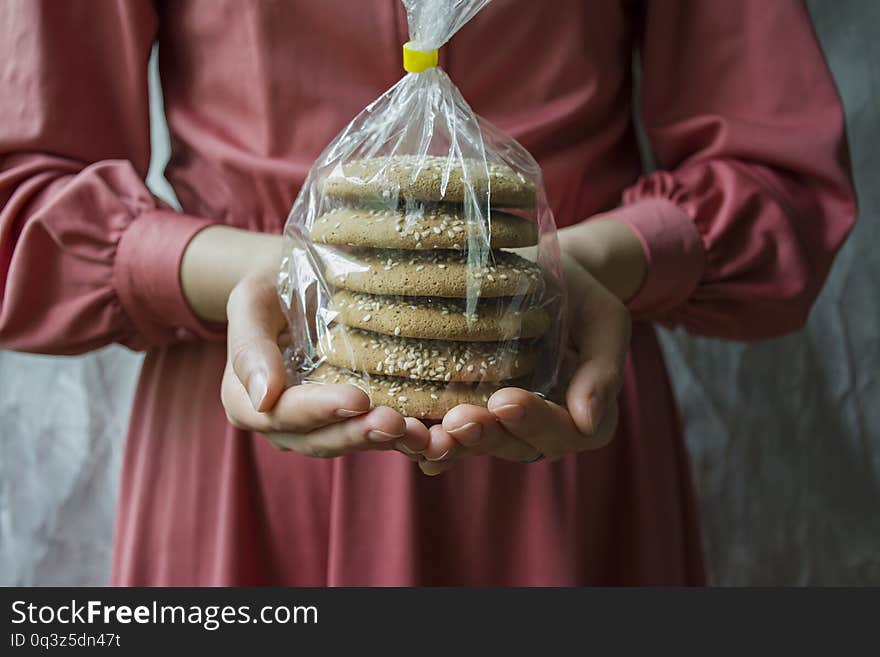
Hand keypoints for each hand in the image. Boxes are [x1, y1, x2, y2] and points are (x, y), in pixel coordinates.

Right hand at [221, 268, 429, 456]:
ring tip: (423, 435)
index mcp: (246, 402)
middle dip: (360, 434)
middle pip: (321, 440)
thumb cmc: (271, 285)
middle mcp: (282, 425)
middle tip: (397, 423)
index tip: (357, 398)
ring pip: (353, 443)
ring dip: (389, 443)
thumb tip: (263, 398)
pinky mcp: (353, 421)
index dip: (320, 410)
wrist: (299, 283)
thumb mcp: (251, 302)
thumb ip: (249, 347)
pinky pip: (377, 436)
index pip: (283, 414)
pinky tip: (435, 434)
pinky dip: (405, 438)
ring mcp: (320, 427)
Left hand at [416, 247, 632, 475]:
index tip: (507, 400)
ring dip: (451, 445)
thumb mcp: (605, 320)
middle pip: (514, 446)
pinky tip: (407, 437)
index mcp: (582, 417)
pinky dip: (427, 440)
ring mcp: (501, 425)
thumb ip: (602, 370)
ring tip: (428, 436)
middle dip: (485, 436)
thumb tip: (588, 420)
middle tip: (459, 420)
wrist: (541, 272)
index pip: (563, 432)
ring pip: (477, 446)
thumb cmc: (579, 293)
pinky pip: (448, 434)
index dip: (535, 421)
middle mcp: (539, 430)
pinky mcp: (466, 412)